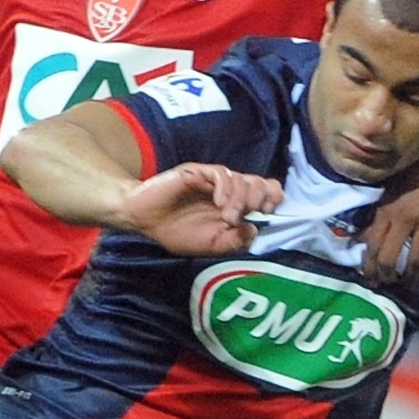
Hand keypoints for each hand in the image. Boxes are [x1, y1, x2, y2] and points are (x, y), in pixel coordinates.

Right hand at [116, 163, 282, 256]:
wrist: (145, 220)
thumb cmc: (177, 232)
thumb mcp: (211, 245)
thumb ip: (234, 241)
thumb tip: (254, 230)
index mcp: (236, 205)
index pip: (266, 192)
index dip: (273, 198)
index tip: (267, 212)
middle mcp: (229, 190)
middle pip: (260, 183)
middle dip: (260, 199)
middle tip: (247, 215)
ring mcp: (214, 181)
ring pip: (243, 179)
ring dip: (241, 200)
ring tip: (227, 217)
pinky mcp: (199, 173)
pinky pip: (222, 174)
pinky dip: (227, 189)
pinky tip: (219, 203)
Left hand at [359, 126, 418, 288]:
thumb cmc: (412, 171)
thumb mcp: (388, 192)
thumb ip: (376, 218)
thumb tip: (357, 240)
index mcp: (385, 210)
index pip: (371, 246)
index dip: (368, 267)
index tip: (368, 280)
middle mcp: (403, 217)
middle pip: (389, 258)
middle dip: (386, 277)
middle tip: (386, 285)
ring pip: (414, 259)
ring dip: (409, 278)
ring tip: (407, 286)